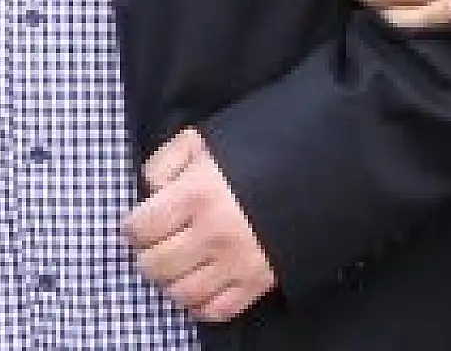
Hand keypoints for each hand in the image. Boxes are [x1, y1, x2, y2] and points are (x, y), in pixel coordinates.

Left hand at [125, 130, 275, 323]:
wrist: (317, 168)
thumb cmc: (256, 150)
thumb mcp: (204, 139)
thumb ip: (166, 161)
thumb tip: (150, 193)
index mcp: (196, 195)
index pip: (140, 229)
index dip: (133, 226)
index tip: (138, 224)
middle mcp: (212, 234)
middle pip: (154, 265)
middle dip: (147, 254)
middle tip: (155, 244)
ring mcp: (236, 263)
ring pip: (181, 293)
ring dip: (170, 281)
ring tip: (175, 265)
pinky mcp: (258, 282)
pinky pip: (217, 310)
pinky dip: (201, 305)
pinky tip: (198, 286)